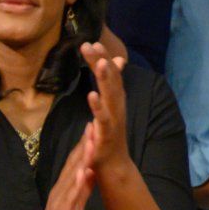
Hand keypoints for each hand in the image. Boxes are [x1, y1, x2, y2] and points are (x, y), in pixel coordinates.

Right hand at [22, 126, 95, 209]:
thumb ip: (82, 190)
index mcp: (64, 189)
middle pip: (72, 165)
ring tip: (90, 143)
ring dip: (81, 160)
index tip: (92, 128)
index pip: (74, 163)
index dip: (84, 146)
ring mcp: (59, 202)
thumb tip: (91, 171)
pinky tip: (81, 174)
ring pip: (71, 177)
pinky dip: (75, 185)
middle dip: (83, 146)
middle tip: (92, 127)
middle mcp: (60, 191)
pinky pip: (69, 198)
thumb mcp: (75, 207)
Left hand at [81, 42, 129, 174]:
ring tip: (98, 62)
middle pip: (111, 80)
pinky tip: (91, 95)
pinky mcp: (107, 135)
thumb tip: (116, 61)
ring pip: (111, 95)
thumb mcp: (110, 107)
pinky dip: (98, 107)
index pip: (110, 74)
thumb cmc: (109, 136)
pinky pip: (103, 119)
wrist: (114, 167)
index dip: (102, 58)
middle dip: (101, 61)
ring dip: (105, 78)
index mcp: (115, 100)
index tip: (91, 41)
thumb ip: (111, 85)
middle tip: (90, 44)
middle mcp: (117, 107)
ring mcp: (114, 120)